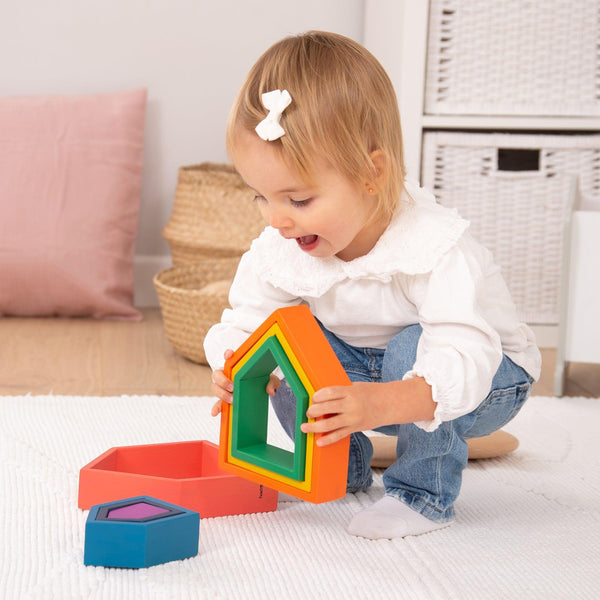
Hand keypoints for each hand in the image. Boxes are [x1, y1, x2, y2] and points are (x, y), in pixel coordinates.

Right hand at [210, 350, 282, 416]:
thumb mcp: (270, 379)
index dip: (227, 355)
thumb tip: (270, 391)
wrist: (260, 391)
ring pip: (215, 387)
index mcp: (237, 366)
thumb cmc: (262, 380)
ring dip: (221, 394)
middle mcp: (227, 375)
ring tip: (232, 400)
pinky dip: (216, 408)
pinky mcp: (224, 399)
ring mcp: (224, 387)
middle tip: (232, 387)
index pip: (229, 357)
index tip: (230, 355)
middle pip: (217, 374)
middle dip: (223, 380)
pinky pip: (217, 403)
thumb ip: (272, 382)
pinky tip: (215, 412)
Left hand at [300, 378, 435, 445]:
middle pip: (326, 407)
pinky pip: (339, 435)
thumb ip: (341, 392)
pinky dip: (328, 440)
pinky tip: (319, 442)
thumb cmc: (371, 393)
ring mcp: (353, 418)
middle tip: (308, 412)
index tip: (313, 398)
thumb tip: (321, 397)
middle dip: (313, 410)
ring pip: (330, 424)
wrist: (390, 404)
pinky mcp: (356, 428)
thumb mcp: (356, 387)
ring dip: (315, 426)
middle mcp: (351, 405)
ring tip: (304, 427)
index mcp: (350, 391)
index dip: (317, 396)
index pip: (329, 392)